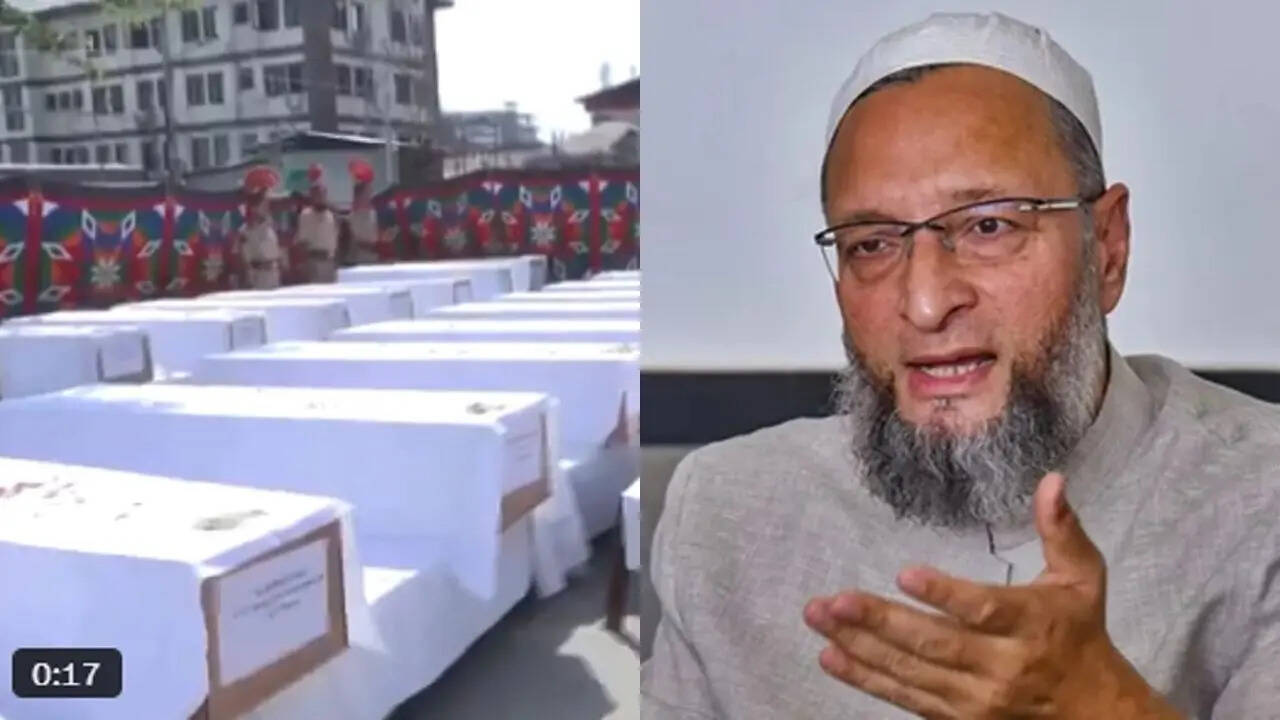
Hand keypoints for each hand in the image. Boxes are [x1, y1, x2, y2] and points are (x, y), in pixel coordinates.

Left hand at [803, 473, 1182, 718]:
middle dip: (879, 621)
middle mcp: (1001, 665)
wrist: (1093, 712)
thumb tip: (1051, 480)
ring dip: (860, 646)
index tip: (904, 574)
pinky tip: (830, 657)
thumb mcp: (1082, 578)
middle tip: (832, 600)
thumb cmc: (1080, 632)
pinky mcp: (958, 717)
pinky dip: (867, 679)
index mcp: (1030, 623)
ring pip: (912, 671)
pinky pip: (906, 698)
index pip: (982, 609)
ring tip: (819, 620)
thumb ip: (1062, 529)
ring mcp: (977, 697)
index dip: (944, 594)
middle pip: (934, 643)